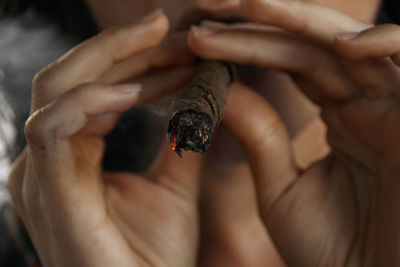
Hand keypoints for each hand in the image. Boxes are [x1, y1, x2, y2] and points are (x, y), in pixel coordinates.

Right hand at [8, 10, 203, 266]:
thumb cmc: (156, 256)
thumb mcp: (178, 185)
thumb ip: (185, 140)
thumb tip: (206, 96)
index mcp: (75, 153)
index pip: (95, 85)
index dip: (137, 59)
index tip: (181, 42)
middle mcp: (50, 158)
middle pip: (73, 75)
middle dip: (123, 47)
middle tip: (168, 22)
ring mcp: (41, 174)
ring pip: (59, 90)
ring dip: (113, 63)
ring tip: (165, 45)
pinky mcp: (46, 193)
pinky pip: (53, 129)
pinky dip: (91, 102)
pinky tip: (136, 91)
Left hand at [190, 0, 399, 265]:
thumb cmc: (334, 252)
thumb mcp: (282, 190)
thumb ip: (258, 137)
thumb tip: (223, 90)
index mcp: (341, 115)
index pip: (290, 64)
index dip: (245, 47)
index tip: (196, 40)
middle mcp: (369, 102)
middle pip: (313, 45)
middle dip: (262, 24)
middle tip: (208, 10)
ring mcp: (396, 106)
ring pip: (350, 46)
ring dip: (302, 21)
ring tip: (248, 4)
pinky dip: (386, 45)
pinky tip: (338, 44)